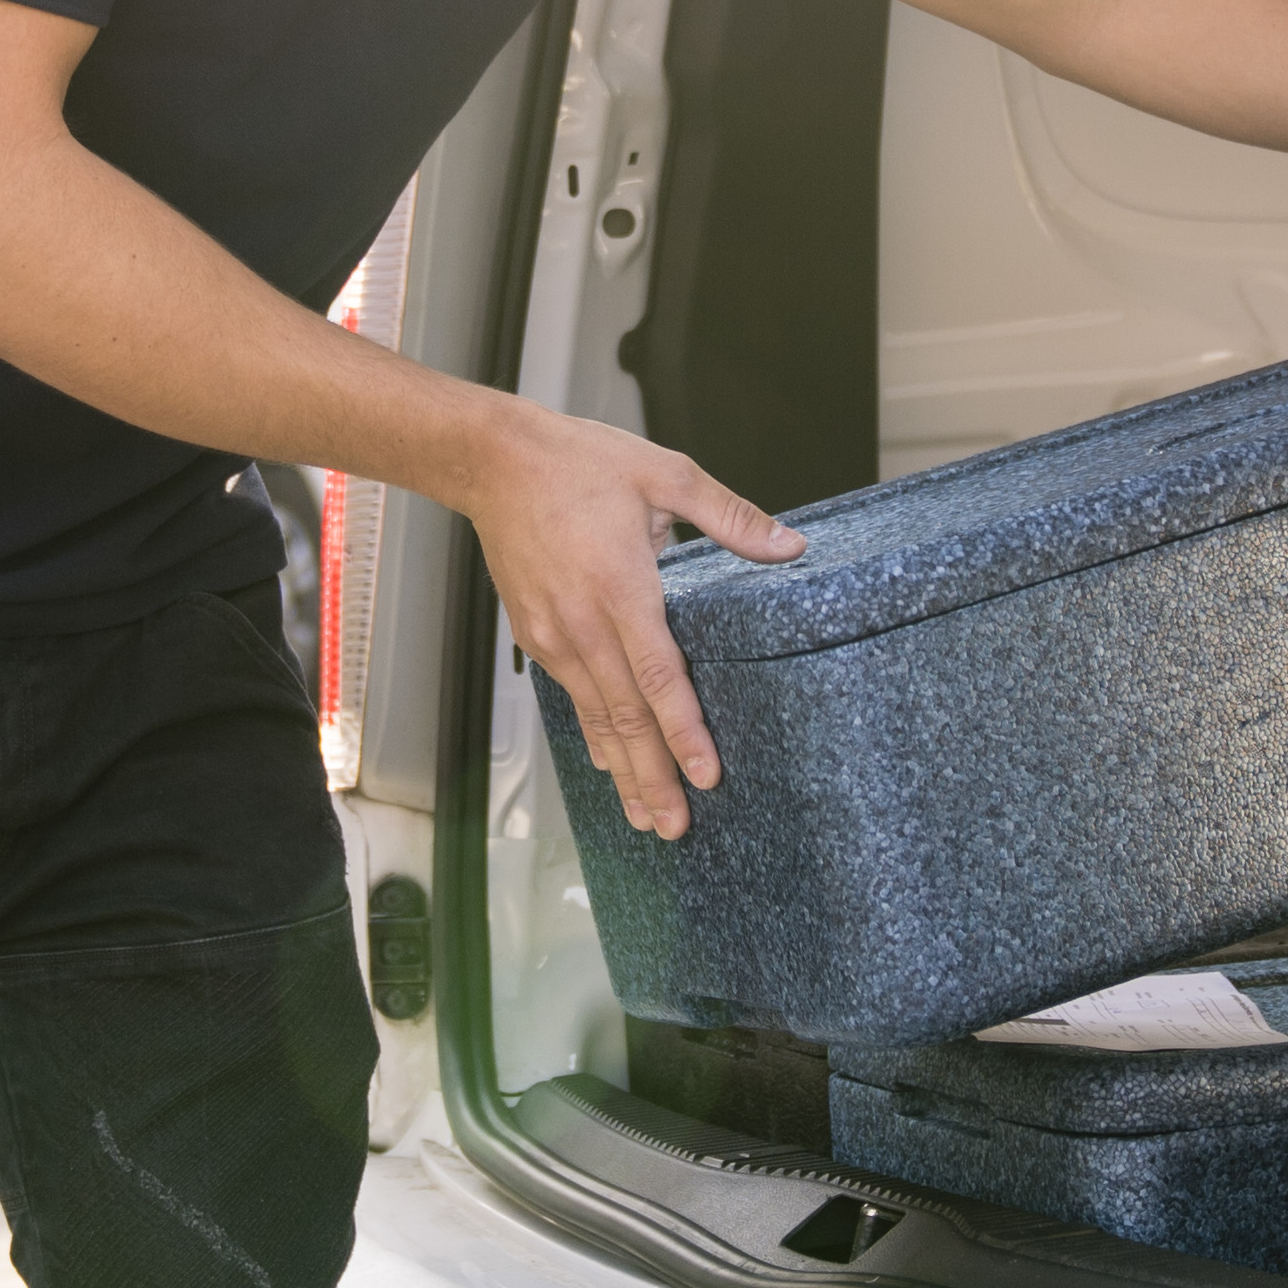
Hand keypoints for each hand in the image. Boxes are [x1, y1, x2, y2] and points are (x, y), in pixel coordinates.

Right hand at [450, 405, 800, 841]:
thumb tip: (791, 546)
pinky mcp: (535, 635)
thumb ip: (731, 517)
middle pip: (625, 717)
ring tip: (645, 817)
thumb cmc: (579, 462)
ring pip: (596, 717)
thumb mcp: (665, 474)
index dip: (685, 733)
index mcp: (622, 587)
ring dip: (621, 771)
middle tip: (676, 827)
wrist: (495, 461)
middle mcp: (584, 623)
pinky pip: (572, 696)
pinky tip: (608, 762)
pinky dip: (593, 734)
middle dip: (652, 777)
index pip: (660, 678)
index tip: (707, 776)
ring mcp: (554, 634)